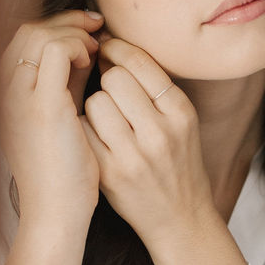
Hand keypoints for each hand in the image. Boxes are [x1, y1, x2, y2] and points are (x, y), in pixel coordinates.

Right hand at [0, 10, 104, 227]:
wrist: (57, 211)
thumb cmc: (63, 168)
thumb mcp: (62, 115)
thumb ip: (68, 82)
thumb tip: (87, 48)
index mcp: (4, 95)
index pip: (23, 39)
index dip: (56, 26)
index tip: (87, 28)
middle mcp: (3, 92)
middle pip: (26, 31)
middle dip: (66, 21)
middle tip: (97, 25)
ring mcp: (18, 98)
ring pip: (37, 35)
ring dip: (72, 32)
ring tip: (96, 47)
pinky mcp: (41, 106)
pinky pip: (55, 51)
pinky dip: (76, 46)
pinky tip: (92, 60)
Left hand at [82, 37, 213, 247]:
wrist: (179, 218)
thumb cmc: (176, 161)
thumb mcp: (180, 121)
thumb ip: (153, 87)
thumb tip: (110, 46)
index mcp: (181, 112)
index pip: (140, 62)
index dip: (117, 49)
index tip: (107, 49)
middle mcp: (160, 132)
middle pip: (115, 78)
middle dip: (106, 79)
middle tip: (109, 90)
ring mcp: (134, 155)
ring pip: (96, 102)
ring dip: (94, 105)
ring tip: (105, 118)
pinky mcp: (110, 173)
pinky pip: (84, 130)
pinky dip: (83, 128)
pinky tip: (93, 136)